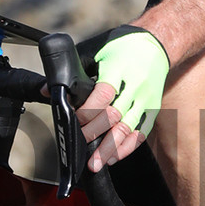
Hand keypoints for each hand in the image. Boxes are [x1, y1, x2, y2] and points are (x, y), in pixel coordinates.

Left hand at [80, 28, 170, 168]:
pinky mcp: (153, 108)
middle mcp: (135, 85)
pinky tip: (113, 157)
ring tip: (96, 162)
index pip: (104, 94)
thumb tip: (47, 90)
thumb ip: (73, 71)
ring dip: (111, 148)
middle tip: (81, 144)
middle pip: (115, 115)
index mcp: (119, 68)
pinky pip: (141, 133)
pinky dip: (127, 147)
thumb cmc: (122, 46)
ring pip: (128, 128)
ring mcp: (146, 99)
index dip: (90, 111)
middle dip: (96, 133)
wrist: (157, 43)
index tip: (77, 120)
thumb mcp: (95, 50)